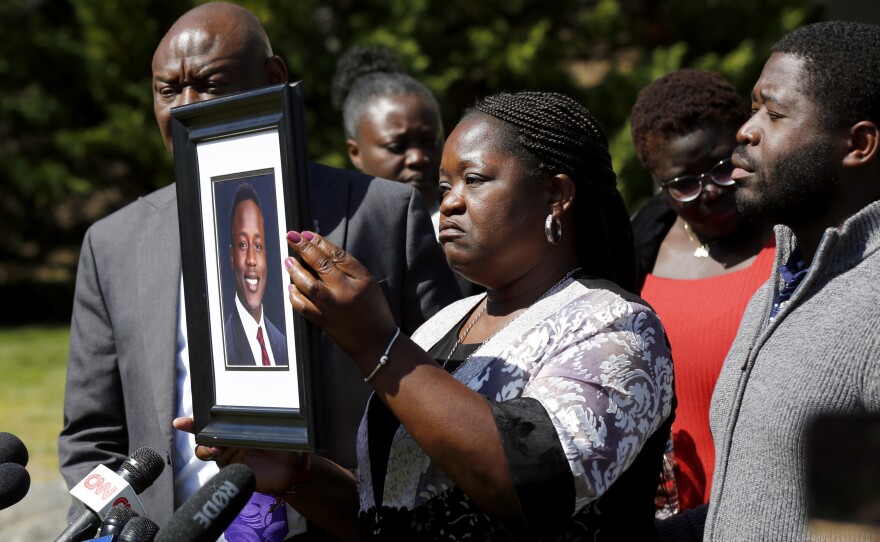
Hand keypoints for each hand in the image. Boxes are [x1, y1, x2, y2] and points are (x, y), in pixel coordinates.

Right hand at [172, 416, 304, 495]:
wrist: (292, 465)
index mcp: (230, 429)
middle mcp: (225, 444)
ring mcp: (228, 459)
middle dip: (203, 440)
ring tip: (223, 449)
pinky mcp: (233, 473)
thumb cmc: (280, 442)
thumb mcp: (265, 426)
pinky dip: (229, 463)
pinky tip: (239, 461)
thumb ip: (250, 420)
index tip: (180, 423)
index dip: (191, 424)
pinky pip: (224, 468)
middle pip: (203, 441)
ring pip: (210, 454)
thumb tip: (241, 408)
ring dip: (214, 451)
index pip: (206, 424)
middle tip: (213, 440)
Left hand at [285, 230, 397, 357]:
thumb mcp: (369, 284)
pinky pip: (303, 306)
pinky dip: (294, 296)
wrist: (376, 342)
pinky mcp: (323, 321)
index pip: (337, 255)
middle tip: (291, 237)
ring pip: (309, 285)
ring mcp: (333, 307)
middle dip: (304, 248)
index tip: (306, 234)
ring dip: (295, 271)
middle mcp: (346, 292)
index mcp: (361, 279)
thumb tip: (321, 253)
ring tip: (288, 260)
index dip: (319, 242)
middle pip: (322, 265)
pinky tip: (291, 287)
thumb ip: (349, 269)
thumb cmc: (374, 310)